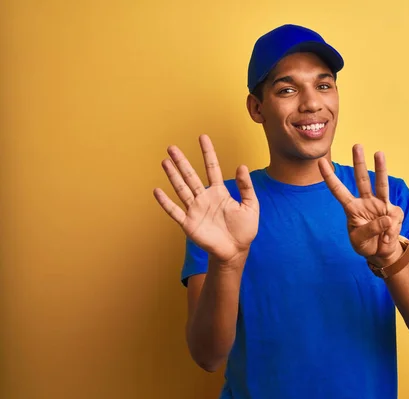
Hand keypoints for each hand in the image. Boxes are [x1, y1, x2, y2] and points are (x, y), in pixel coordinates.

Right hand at [153, 135, 259, 263]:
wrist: (236, 251)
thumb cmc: (244, 230)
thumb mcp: (250, 206)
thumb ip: (246, 187)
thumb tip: (242, 166)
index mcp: (220, 192)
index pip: (212, 168)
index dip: (208, 153)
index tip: (202, 137)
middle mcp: (205, 198)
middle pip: (191, 175)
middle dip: (182, 161)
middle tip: (172, 147)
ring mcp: (195, 210)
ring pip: (181, 189)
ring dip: (173, 176)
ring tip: (165, 162)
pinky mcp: (189, 223)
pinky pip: (175, 211)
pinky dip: (166, 202)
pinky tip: (157, 191)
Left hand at [318, 145, 403, 267]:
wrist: (381, 252)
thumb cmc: (366, 244)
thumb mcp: (360, 241)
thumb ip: (371, 229)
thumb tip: (387, 217)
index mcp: (351, 208)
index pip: (338, 190)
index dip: (330, 177)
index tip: (320, 162)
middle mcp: (366, 202)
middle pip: (361, 179)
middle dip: (358, 162)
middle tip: (356, 145)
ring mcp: (380, 205)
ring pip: (381, 184)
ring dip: (380, 168)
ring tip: (379, 153)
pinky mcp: (394, 212)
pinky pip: (394, 218)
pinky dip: (391, 231)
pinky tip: (387, 238)